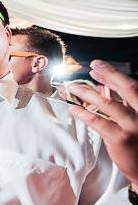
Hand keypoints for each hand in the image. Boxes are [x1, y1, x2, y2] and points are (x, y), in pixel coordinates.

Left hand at [69, 60, 137, 184]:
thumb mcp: (137, 119)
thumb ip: (126, 104)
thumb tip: (105, 86)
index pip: (132, 86)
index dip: (114, 74)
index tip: (99, 66)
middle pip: (126, 88)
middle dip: (107, 74)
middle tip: (92, 67)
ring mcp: (133, 126)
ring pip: (107, 104)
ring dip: (87, 93)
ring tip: (73, 87)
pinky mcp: (120, 138)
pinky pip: (97, 121)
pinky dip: (84, 113)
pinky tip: (74, 108)